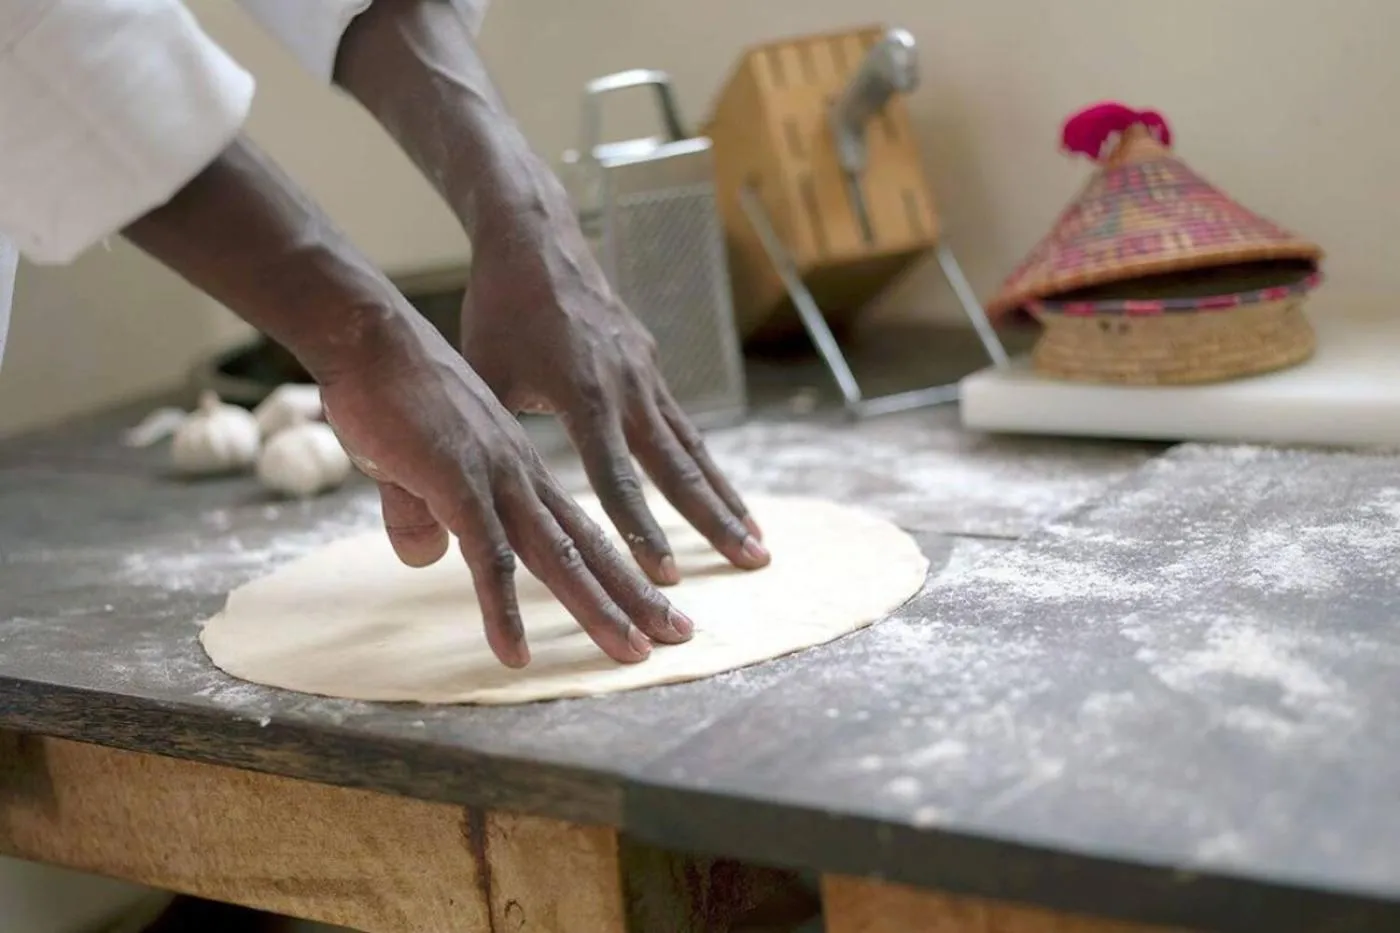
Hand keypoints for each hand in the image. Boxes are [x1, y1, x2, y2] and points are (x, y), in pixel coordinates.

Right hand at [319, 312, 692, 667]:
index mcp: (521, 469)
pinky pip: (489, 559)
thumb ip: (423, 512)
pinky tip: (515, 654)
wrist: (370, 338)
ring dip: (597, 609)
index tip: (653, 605)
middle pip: (590, 548)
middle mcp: (522, 476)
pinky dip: (503, 609)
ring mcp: (496, 480)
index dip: (620, 570)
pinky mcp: (459, 484)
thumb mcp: (412, 464)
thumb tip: (426, 558)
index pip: (583, 529)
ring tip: (633, 653)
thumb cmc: (391, 392)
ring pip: (559, 556)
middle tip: (679, 637)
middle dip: (636, 597)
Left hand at [460, 180, 768, 586]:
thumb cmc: (499, 310)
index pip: (618, 479)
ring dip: (726, 498)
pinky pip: (684, 425)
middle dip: (717, 522)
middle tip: (756, 563)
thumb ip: (489, 441)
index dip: (643, 531)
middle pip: (680, 469)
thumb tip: (464, 510)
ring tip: (757, 540)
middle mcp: (627, 388)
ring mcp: (645, 374)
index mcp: (584, 396)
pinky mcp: (649, 364)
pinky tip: (722, 492)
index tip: (669, 577)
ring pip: (694, 449)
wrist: (536, 237)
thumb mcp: (484, 375)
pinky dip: (705, 464)